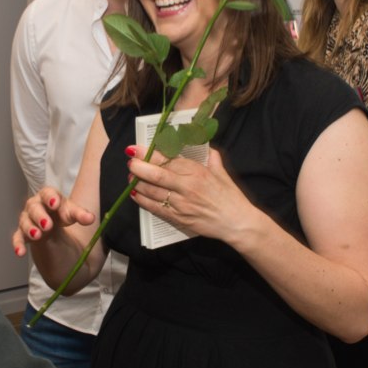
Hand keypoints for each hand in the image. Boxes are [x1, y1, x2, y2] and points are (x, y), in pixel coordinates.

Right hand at [12, 187, 94, 257]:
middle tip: (47, 225)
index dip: (50, 197)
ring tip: (37, 235)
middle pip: (34, 207)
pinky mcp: (23, 234)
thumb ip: (81, 215)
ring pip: (25, 222)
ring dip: (30, 228)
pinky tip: (20, 252)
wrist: (53, 228)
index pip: (47, 193)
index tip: (55, 203)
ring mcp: (27, 220)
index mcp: (49, 197)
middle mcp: (35, 206)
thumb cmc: (62, 216)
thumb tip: (90, 219)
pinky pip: (18, 238)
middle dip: (40, 215)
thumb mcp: (72, 214)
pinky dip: (18, 245)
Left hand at [127, 147, 258, 246]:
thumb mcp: (221, 172)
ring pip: (152, 192)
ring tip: (131, 178)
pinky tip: (135, 195)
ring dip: (137, 184)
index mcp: (197, 172)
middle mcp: (187, 187)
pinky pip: (156, 209)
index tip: (136, 148)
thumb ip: (210, 157)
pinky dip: (143, 201)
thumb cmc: (230, 196)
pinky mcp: (178, 219)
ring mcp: (181, 204)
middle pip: (156, 175)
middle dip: (138, 167)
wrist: (237, 223)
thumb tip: (203, 145)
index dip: (149, 154)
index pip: (168, 160)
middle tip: (130, 162)